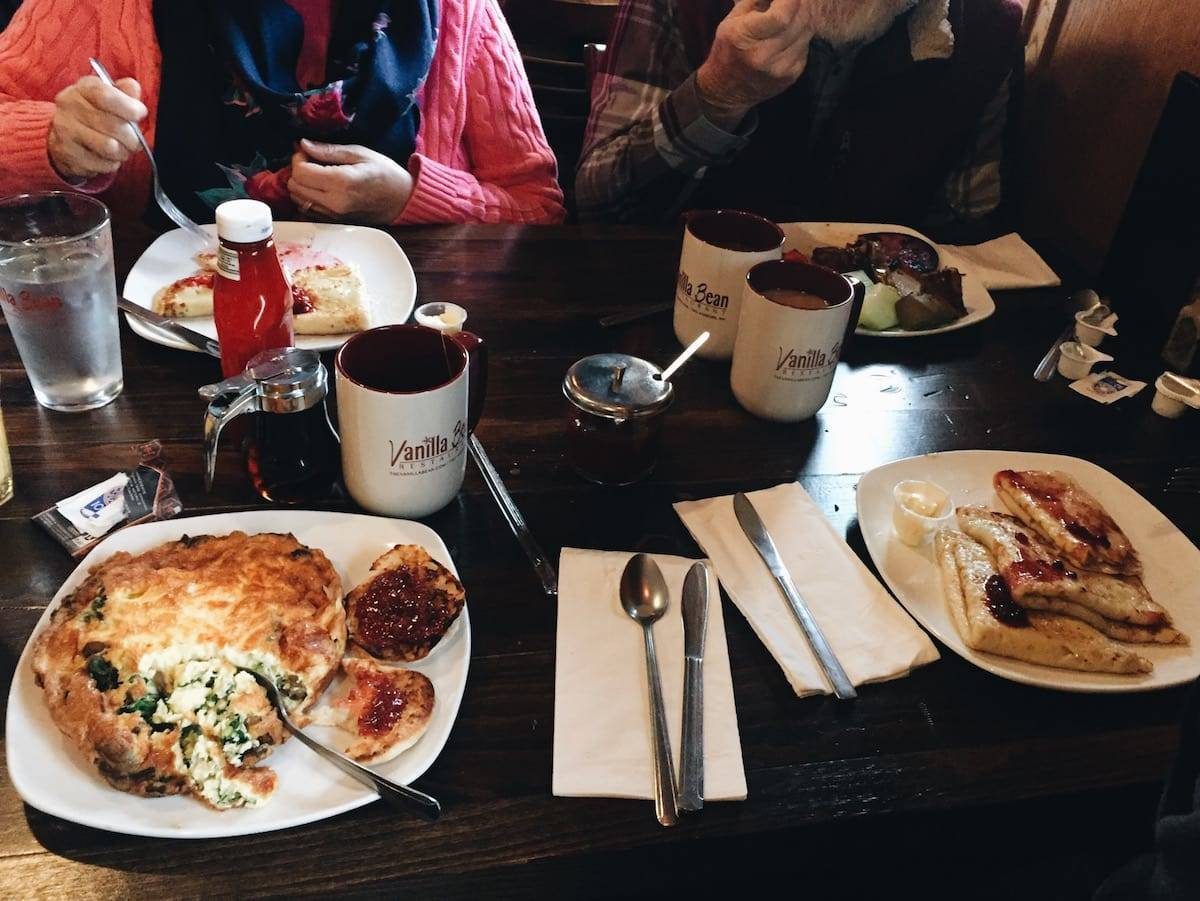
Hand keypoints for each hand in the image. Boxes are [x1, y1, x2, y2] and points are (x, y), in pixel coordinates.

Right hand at [48, 75, 146, 179]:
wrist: (64, 136)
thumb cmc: (95, 114)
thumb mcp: (111, 96)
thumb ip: (125, 92)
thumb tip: (133, 88)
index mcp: (83, 88)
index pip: (105, 95)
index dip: (128, 106)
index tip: (140, 113)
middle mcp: (69, 106)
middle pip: (113, 125)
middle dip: (132, 137)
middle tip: (134, 140)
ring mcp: (65, 130)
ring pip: (110, 147)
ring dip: (124, 152)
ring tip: (122, 148)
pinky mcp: (68, 153)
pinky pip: (104, 164)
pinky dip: (112, 163)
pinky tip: (107, 157)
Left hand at [287, 140, 413, 223]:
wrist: (402, 200)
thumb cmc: (385, 173)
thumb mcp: (359, 153)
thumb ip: (328, 150)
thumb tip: (303, 144)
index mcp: (341, 183)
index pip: (299, 172)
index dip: (299, 158)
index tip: (309, 151)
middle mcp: (334, 203)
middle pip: (295, 186)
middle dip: (298, 170)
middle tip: (312, 161)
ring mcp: (333, 215)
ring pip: (298, 199)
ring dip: (301, 184)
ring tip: (317, 175)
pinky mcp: (334, 222)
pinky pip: (307, 209)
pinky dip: (308, 196)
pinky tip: (321, 188)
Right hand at [695, 0, 814, 128]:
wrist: (726, 91)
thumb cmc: (727, 51)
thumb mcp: (731, 21)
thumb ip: (756, 0)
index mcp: (745, 38)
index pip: (782, 15)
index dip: (791, 0)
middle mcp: (764, 56)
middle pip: (799, 21)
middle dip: (800, 4)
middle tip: (793, 0)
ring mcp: (780, 69)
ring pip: (806, 32)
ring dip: (803, 18)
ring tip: (790, 15)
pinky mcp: (791, 76)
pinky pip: (805, 47)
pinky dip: (800, 36)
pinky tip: (788, 36)